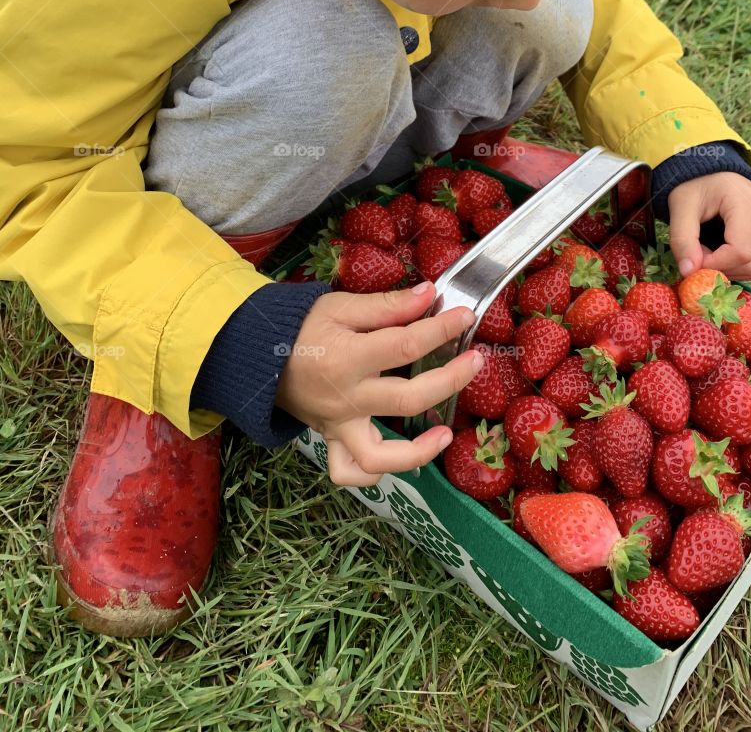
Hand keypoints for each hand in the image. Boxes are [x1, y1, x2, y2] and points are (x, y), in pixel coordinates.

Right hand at [275, 280, 481, 485]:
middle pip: (407, 399)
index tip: (465, 316)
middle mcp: (345, 399)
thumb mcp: (341, 306)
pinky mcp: (332, 439)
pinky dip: (376, 473)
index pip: (405, 346)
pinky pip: (350, 471)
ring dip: (418, 452)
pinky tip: (402, 458)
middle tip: (476, 362)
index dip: (442, 330)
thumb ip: (387, 305)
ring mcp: (338, 425)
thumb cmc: (302, 326)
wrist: (257, 354)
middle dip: (450, 381)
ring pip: (378, 457)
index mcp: (347, 358)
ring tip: (445, 433)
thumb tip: (429, 295)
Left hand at [667, 173, 750, 281]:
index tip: (695, 260)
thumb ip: (683, 239)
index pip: (742, 251)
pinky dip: (742, 266)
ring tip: (709, 252)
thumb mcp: (681, 206)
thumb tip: (689, 272)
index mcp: (745, 201)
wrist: (706, 167)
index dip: (717, 264)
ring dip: (732, 270)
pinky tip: (722, 255)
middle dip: (723, 268)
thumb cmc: (693, 184)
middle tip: (699, 254)